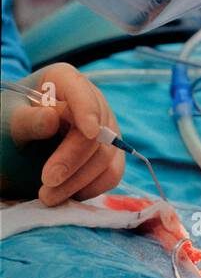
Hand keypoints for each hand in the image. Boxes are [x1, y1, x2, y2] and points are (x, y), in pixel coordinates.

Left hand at [8, 63, 124, 204]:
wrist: (14, 146)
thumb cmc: (7, 126)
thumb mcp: (6, 121)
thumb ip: (26, 121)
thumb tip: (51, 119)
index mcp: (62, 80)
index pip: (80, 90)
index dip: (87, 110)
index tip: (88, 131)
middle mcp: (91, 101)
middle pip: (96, 132)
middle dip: (73, 160)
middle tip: (47, 181)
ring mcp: (105, 129)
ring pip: (106, 157)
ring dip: (78, 181)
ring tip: (47, 196)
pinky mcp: (109, 155)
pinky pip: (112, 173)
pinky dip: (92, 187)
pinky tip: (67, 193)